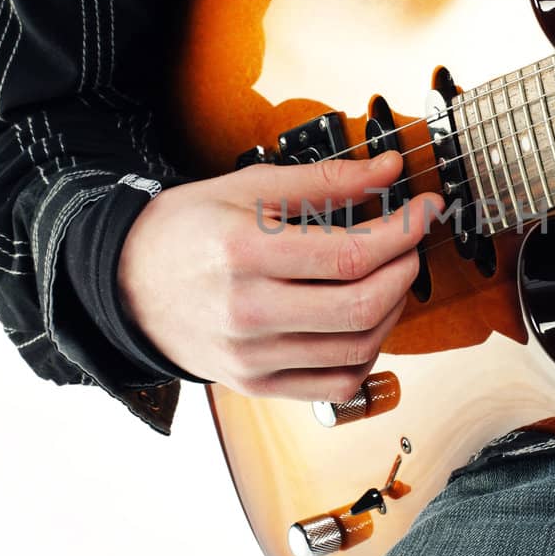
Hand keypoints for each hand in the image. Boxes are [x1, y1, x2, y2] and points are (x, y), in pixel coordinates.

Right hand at [118, 151, 441, 399]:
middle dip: (405, 269)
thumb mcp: (248, 187)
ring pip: (358, 348)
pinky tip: (366, 322)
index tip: (425, 210)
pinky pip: (336, 384)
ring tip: (391, 277)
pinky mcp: (257, 384)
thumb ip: (325, 180)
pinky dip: (367, 355)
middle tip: (411, 243)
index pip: (351, 255)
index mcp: (243, 253)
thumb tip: (390, 171)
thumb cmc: (187, 230)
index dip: (403, 232)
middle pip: (362, 305)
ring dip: (394, 309)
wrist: (129, 285)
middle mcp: (248, 312)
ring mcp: (253, 357)